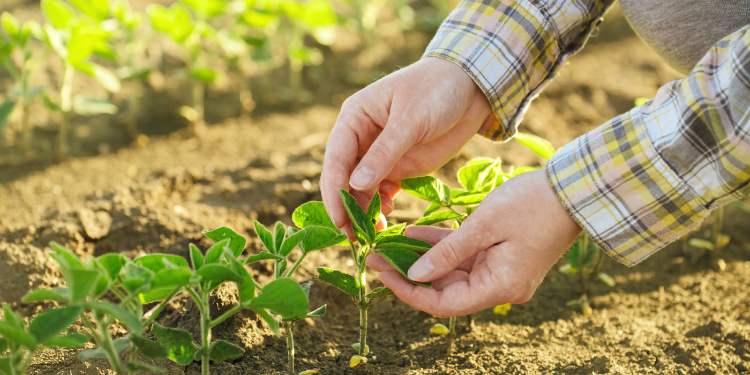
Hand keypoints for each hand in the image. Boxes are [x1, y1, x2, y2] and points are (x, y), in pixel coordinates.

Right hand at [321, 57, 493, 233]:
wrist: (472, 88)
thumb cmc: (437, 90)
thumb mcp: (411, 120)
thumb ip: (384, 153)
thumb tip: (355, 185)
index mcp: (355, 118)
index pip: (336, 158)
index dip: (334, 190)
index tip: (339, 218)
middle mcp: (360, 138)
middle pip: (343, 178)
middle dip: (346, 207)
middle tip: (352, 237)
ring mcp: (379, 155)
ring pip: (360, 190)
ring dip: (363, 212)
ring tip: (373, 233)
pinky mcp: (398, 168)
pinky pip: (381, 193)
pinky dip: (381, 208)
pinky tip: (388, 218)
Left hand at [367, 170, 581, 317]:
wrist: (574, 189)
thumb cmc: (533, 204)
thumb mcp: (484, 225)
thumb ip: (448, 251)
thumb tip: (415, 274)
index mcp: (500, 287)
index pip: (445, 304)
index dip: (410, 293)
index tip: (382, 275)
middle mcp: (500, 286)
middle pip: (445, 290)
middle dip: (410, 274)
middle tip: (375, 256)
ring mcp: (501, 271)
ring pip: (452, 271)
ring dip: (422, 259)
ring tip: (387, 245)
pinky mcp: (501, 255)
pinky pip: (464, 255)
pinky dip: (441, 246)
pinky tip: (412, 234)